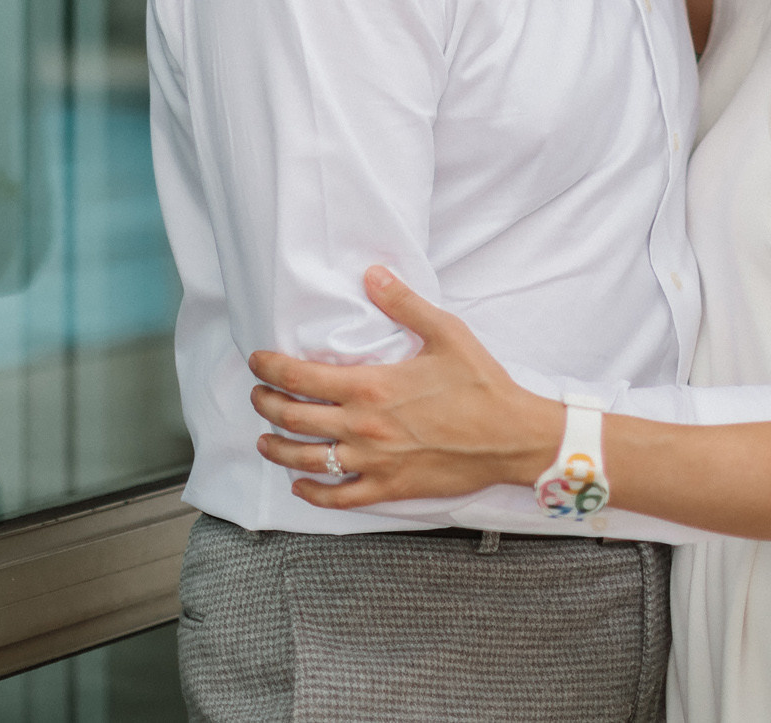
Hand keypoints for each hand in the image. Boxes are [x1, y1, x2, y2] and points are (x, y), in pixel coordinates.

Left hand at [246, 265, 560, 508]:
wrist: (512, 436)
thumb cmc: (481, 384)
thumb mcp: (446, 332)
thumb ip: (404, 303)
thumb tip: (372, 273)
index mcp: (370, 386)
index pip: (300, 377)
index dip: (269, 368)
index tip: (257, 362)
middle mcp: (362, 427)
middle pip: (292, 419)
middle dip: (266, 404)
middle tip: (258, 395)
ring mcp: (373, 462)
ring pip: (306, 460)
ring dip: (277, 449)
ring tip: (265, 440)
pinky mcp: (388, 487)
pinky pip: (338, 497)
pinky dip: (313, 492)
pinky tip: (302, 485)